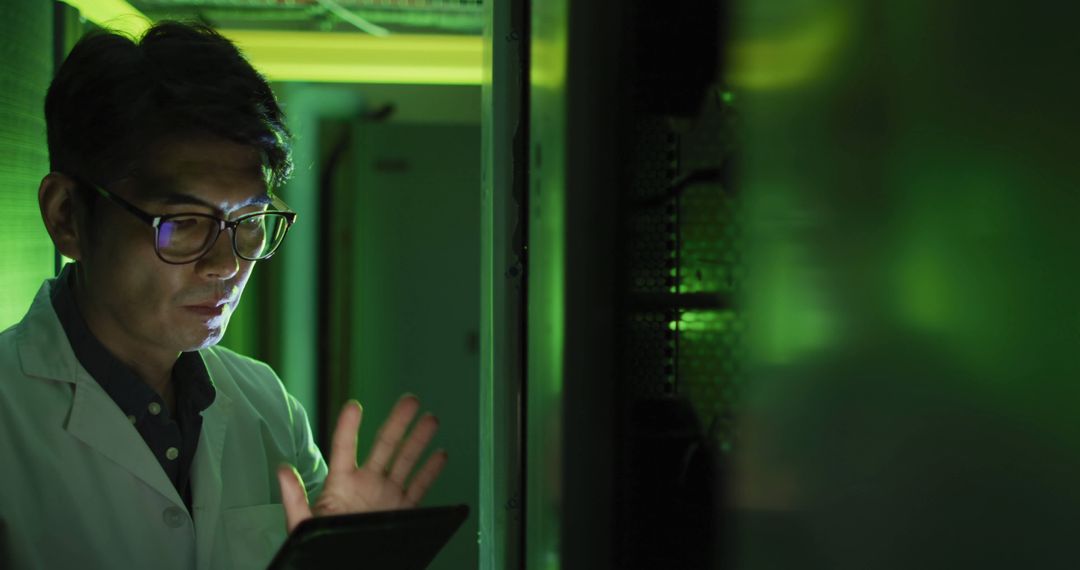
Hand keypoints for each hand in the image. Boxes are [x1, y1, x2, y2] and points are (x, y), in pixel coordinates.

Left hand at [277, 394, 448, 532]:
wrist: (348, 567)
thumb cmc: (320, 548)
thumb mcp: (302, 524)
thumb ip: (294, 498)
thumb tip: (282, 470)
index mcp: (341, 484)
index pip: (345, 447)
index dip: (349, 426)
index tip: (354, 406)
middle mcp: (367, 484)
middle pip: (385, 445)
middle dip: (398, 422)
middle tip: (410, 400)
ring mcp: (386, 496)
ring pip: (406, 461)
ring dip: (419, 440)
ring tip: (430, 419)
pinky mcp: (402, 511)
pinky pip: (419, 488)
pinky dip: (430, 472)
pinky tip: (440, 455)